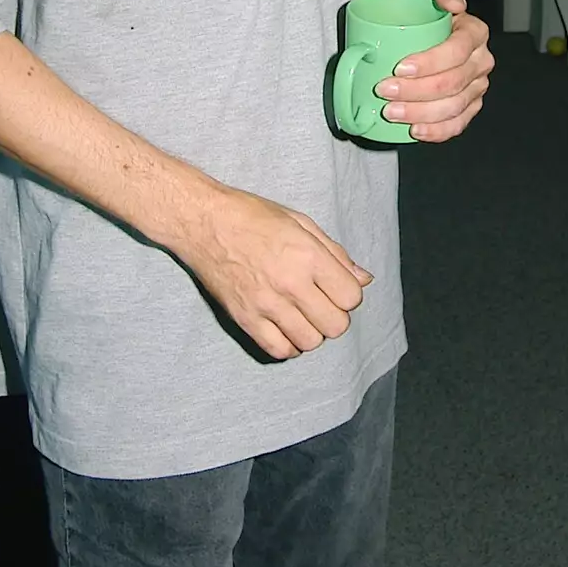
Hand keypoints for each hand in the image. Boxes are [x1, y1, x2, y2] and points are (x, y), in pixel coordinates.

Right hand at [175, 185, 372, 360]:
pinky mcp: (244, 318)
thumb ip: (335, 253)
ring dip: (312, 331)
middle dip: (334, 316)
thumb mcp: (300, 222)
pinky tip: (284, 327)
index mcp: (307, 255)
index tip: (335, 287)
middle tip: (320, 302)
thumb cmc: (252, 215)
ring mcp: (265, 304)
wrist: (203, 221)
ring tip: (301, 314)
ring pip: (310, 342)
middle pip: (336, 325)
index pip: (351, 297)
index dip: (348, 294)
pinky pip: (279, 351)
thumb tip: (364, 279)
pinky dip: (288, 345)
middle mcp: (290, 282)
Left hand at [375, 0, 492, 143]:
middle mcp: (481, 61)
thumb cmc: (422, 9)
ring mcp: (477, 87)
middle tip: (385, 90)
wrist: (416, 29)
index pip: (457, 51)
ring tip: (391, 111)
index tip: (399, 66)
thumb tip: (455, 3)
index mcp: (475, 32)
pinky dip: (437, 131)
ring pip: (453, 107)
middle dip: (416, 91)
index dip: (429, 62)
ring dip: (420, 113)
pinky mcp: (469, 106)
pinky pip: (458, 124)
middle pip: (452, 83)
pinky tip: (416, 130)